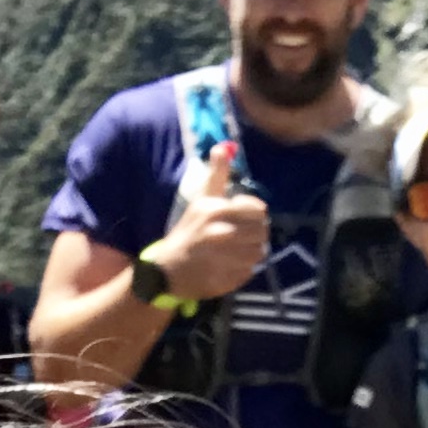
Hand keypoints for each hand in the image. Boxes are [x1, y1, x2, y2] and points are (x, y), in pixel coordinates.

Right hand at [154, 143, 270, 301]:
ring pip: (259, 254)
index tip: (243, 220)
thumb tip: (223, 147)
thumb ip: (216, 175)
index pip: (258, 211)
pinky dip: (243, 270)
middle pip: (262, 233)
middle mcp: (220, 234)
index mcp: (216, 211)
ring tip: (235, 253)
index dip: (255, 216)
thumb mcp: (201, 200)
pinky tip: (229, 266)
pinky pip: (250, 272)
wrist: (166, 269)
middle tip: (241, 239)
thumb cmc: (189, 231)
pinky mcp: (225, 280)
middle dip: (255, 235)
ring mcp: (222, 259)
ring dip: (251, 253)